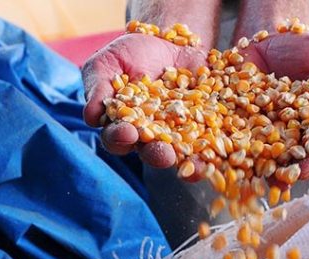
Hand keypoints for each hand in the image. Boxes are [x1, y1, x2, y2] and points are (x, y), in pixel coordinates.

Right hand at [82, 33, 206, 168]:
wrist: (168, 42)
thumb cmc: (130, 55)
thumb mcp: (108, 64)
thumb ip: (98, 88)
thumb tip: (90, 115)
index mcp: (123, 127)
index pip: (117, 138)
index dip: (121, 138)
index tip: (126, 132)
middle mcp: (151, 138)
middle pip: (151, 153)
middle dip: (157, 155)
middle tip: (162, 154)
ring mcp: (178, 135)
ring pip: (182, 155)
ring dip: (188, 162)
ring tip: (195, 165)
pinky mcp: (204, 128)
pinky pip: (208, 145)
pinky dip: (213, 152)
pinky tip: (218, 156)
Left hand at [240, 31, 308, 179]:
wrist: (267, 41)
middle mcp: (299, 139)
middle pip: (306, 159)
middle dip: (306, 166)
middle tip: (304, 169)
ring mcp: (271, 139)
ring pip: (275, 164)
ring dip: (275, 174)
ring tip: (275, 178)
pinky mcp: (245, 135)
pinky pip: (244, 153)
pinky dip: (243, 163)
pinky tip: (244, 169)